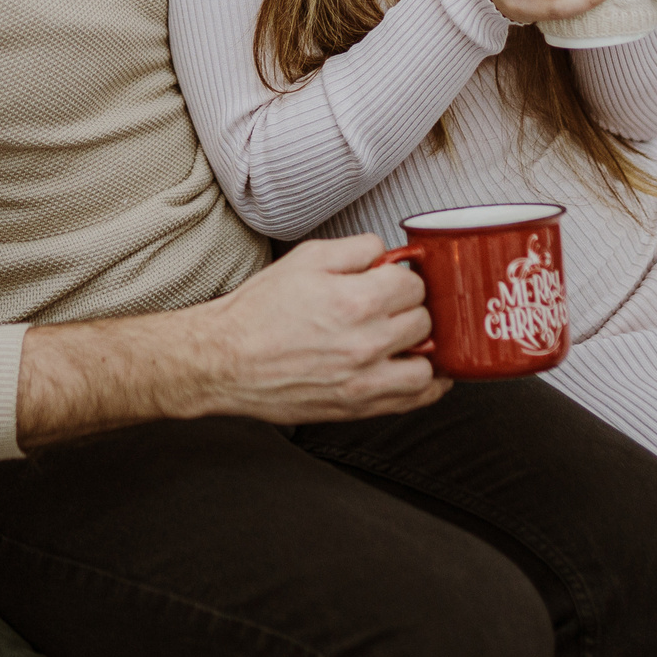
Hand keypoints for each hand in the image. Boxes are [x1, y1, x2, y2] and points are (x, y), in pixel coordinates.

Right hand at [185, 236, 447, 423]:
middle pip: (424, 320)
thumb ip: (355, 249)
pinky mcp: (358, 406)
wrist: (226, 359)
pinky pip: (415, 399)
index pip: (413, 284)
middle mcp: (367, 343)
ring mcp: (365, 380)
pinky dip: (426, 385)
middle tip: (389, 307)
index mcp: (356, 300)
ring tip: (403, 339)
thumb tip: (387, 254)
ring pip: (429, 364)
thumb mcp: (305, 259)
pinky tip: (414, 369)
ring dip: (421, 348)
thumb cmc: (259, 311)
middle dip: (409, 309)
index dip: (400, 278)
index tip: (387, 282)